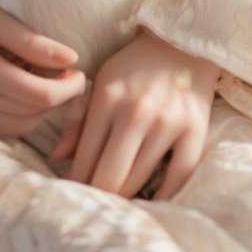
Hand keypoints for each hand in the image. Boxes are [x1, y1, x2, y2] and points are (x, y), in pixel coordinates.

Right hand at [0, 0, 86, 138]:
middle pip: (32, 114)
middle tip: (69, 70)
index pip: (37, 96)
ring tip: (48, 78)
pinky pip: (4, 126)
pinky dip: (23, 114)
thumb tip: (70, 59)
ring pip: (20, 125)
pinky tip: (26, 89)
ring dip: (43, 108)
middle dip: (60, 97)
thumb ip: (28, 40)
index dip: (68, 88)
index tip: (80, 68)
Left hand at [50, 28, 218, 200]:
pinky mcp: (195, 130)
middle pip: (110, 174)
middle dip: (99, 195)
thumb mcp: (101, 83)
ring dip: (126, 197)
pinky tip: (153, 204)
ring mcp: (167, 122)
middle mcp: (136, 111)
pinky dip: (164, 196)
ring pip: (140, 177)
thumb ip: (79, 121)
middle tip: (94, 207)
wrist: (182, 44)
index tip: (74, 195)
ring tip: (117, 206)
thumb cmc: (134, 67)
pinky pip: (179, 176)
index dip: (77, 182)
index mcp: (107, 98)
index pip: (85, 155)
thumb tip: (57, 157)